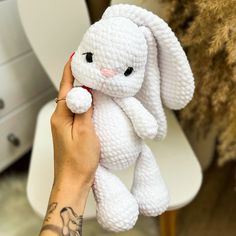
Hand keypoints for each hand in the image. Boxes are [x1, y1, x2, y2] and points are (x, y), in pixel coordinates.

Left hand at [50, 60, 99, 188]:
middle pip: (68, 92)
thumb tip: (84, 89)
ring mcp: (65, 125)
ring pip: (74, 102)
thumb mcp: (85, 133)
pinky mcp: (71, 131)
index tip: (75, 57)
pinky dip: (85, 103)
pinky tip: (94, 103)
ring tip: (93, 81)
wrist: (74, 181)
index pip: (65, 87)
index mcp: (61, 116)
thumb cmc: (79, 162)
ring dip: (82, 90)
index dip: (70, 71)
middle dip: (77, 77)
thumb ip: (84, 109)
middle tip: (89, 66)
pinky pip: (78, 111)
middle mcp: (60, 118)